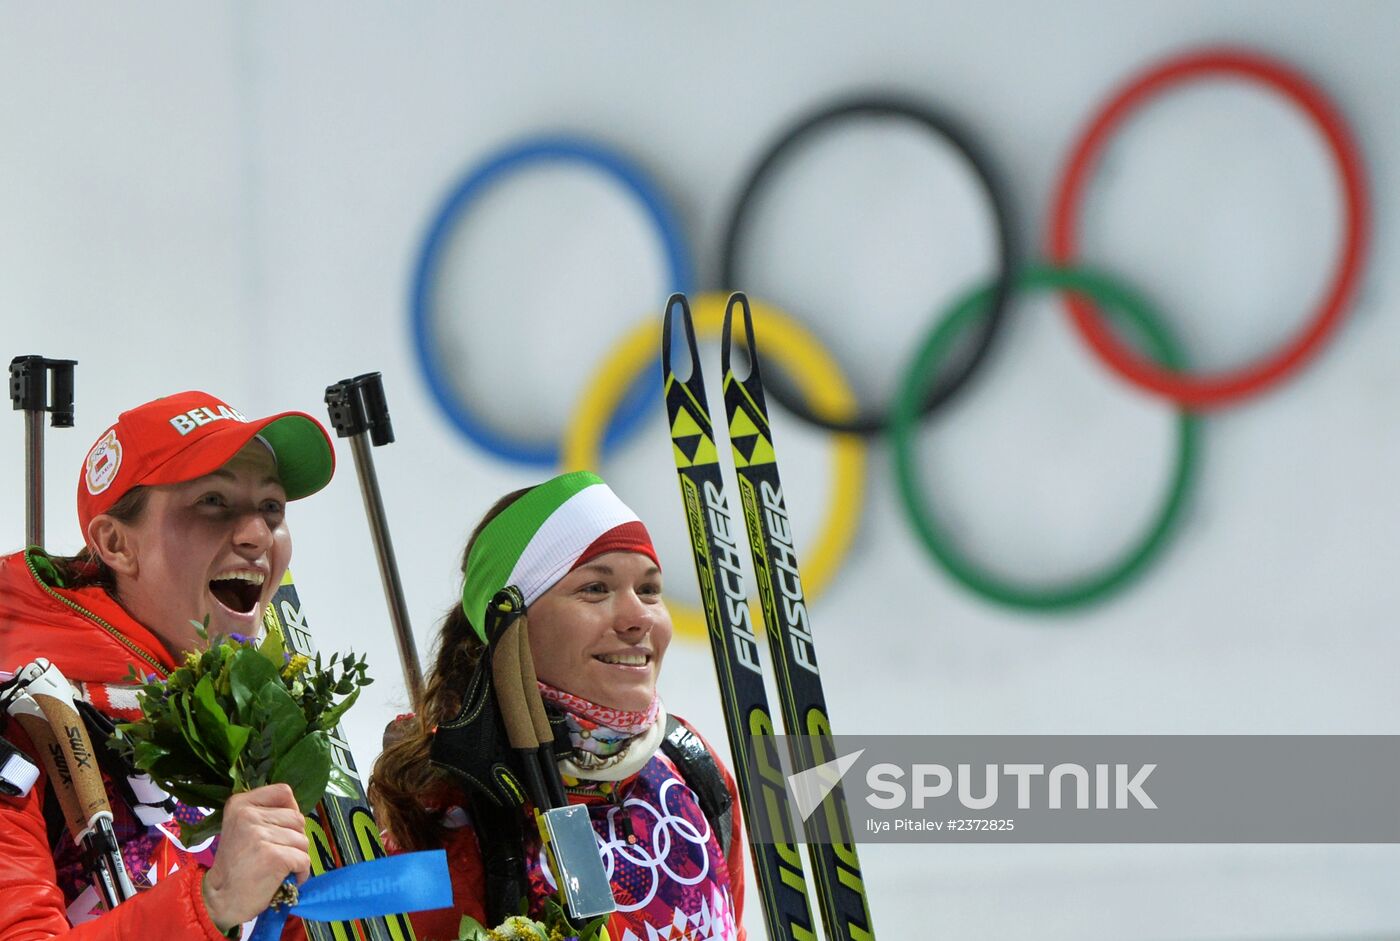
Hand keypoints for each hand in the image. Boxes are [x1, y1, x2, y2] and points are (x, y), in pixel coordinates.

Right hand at [201, 783, 310, 932]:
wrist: (220, 899)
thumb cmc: (236, 865)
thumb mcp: (241, 828)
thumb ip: (264, 814)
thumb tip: (298, 812)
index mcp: (240, 804)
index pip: (283, 792)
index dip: (291, 810)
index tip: (283, 828)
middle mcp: (248, 815)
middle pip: (297, 818)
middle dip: (295, 838)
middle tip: (278, 854)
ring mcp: (261, 835)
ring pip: (303, 840)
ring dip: (297, 857)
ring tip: (279, 868)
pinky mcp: (274, 855)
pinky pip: (304, 860)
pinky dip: (301, 872)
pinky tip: (287, 878)